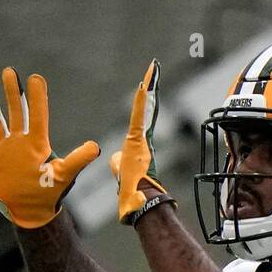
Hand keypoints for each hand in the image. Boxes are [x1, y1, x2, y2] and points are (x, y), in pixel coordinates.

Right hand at [0, 67, 99, 228]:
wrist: (31, 209)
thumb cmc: (50, 192)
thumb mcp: (64, 174)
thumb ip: (77, 159)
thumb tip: (95, 147)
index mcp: (37, 142)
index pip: (37, 115)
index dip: (36, 97)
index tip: (35, 78)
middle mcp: (20, 141)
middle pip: (15, 112)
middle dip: (12, 93)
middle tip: (9, 72)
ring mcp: (5, 149)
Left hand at [110, 59, 167, 224]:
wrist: (140, 204)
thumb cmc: (132, 194)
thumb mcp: (121, 175)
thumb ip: (119, 164)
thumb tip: (116, 159)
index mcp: (138, 146)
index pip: (141, 118)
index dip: (143, 102)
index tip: (145, 84)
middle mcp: (144, 139)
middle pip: (147, 107)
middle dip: (152, 87)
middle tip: (155, 67)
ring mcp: (143, 139)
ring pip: (146, 108)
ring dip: (150, 87)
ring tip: (153, 68)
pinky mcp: (139, 141)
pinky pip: (139, 116)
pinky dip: (142, 101)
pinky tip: (143, 84)